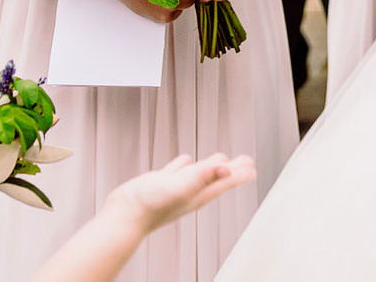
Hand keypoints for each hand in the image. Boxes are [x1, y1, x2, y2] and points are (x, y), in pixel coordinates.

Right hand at [102, 153, 256, 234]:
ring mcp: (174, 188)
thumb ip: (202, 176)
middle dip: (231, 169)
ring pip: (197, 174)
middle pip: (216, 178)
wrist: (123, 216)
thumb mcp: (179, 187)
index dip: (239, 173)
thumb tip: (227, 168)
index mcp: (198, 193)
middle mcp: (189, 192)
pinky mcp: (159, 184)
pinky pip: (176, 172)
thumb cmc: (149, 206)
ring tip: (219, 160)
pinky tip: (184, 162)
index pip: (224, 182)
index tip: (252, 166)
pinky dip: (183, 165)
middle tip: (244, 162)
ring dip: (209, 166)